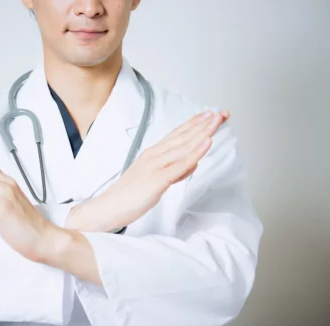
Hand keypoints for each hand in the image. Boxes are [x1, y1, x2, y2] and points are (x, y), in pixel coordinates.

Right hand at [70, 109, 228, 230]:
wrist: (107, 208)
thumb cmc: (128, 196)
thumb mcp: (156, 180)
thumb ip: (175, 170)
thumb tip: (193, 163)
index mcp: (153, 154)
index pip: (179, 135)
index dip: (196, 124)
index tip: (212, 115)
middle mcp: (155, 155)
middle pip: (184, 136)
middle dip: (204, 124)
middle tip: (222, 113)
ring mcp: (155, 166)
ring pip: (184, 146)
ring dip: (202, 132)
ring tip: (217, 120)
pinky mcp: (157, 179)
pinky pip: (180, 164)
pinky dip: (195, 152)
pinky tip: (207, 142)